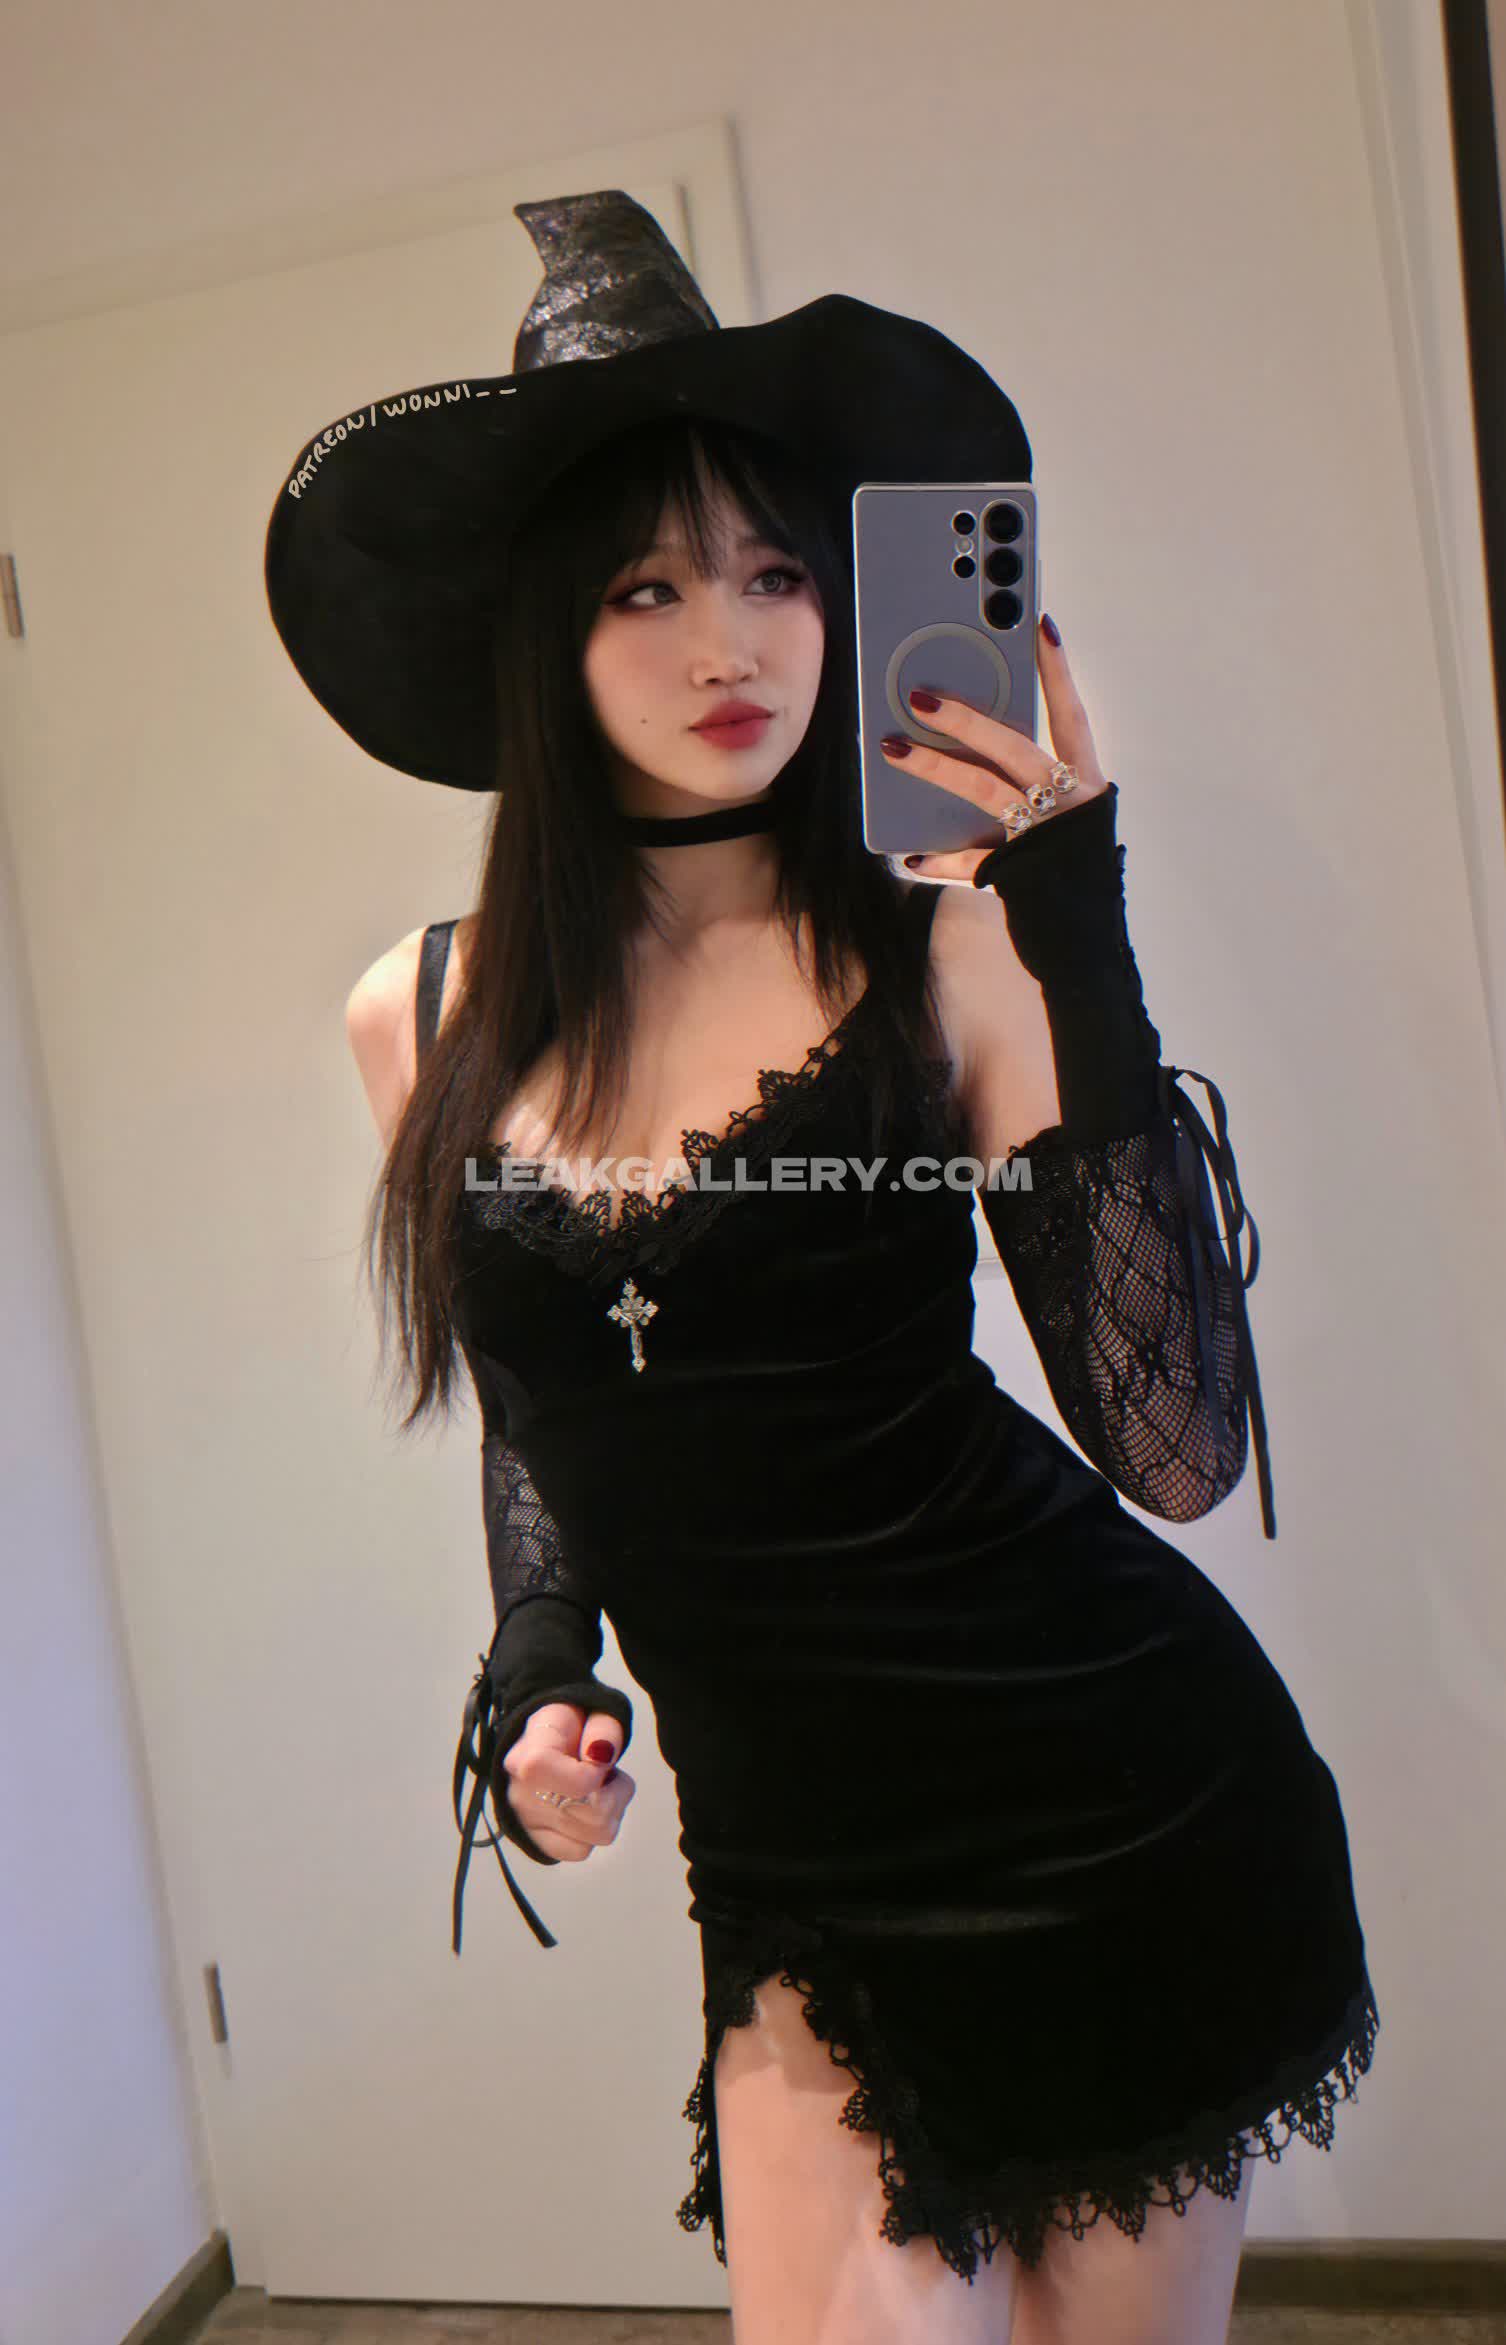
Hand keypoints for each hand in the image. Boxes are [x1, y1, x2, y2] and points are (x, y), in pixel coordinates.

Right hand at [502, 1700, 635, 1861]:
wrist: (545, 1742)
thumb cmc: (569, 1728)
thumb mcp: (591, 1711)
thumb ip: (603, 1728)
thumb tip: (601, 1753)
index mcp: (526, 1754)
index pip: (551, 1773)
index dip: (589, 1773)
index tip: (597, 1760)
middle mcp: (521, 1794)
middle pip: (593, 1814)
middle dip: (614, 1791)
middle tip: (603, 1773)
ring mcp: (527, 1823)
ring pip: (595, 1835)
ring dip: (610, 1811)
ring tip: (596, 1789)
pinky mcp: (538, 1844)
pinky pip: (581, 1850)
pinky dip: (592, 1831)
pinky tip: (586, 1808)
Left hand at [881, 617, 1111, 883]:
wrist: (1088, 940)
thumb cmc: (1072, 872)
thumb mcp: (1067, 818)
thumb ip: (1034, 785)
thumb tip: (975, 749)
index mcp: (1086, 784)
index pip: (1071, 716)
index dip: (1057, 671)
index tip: (1039, 624)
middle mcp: (1069, 804)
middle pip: (1013, 748)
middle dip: (966, 719)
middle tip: (921, 696)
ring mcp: (1042, 837)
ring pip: (984, 791)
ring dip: (936, 766)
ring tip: (894, 749)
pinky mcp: (1019, 875)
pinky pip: (971, 862)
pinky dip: (941, 860)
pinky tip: (912, 857)